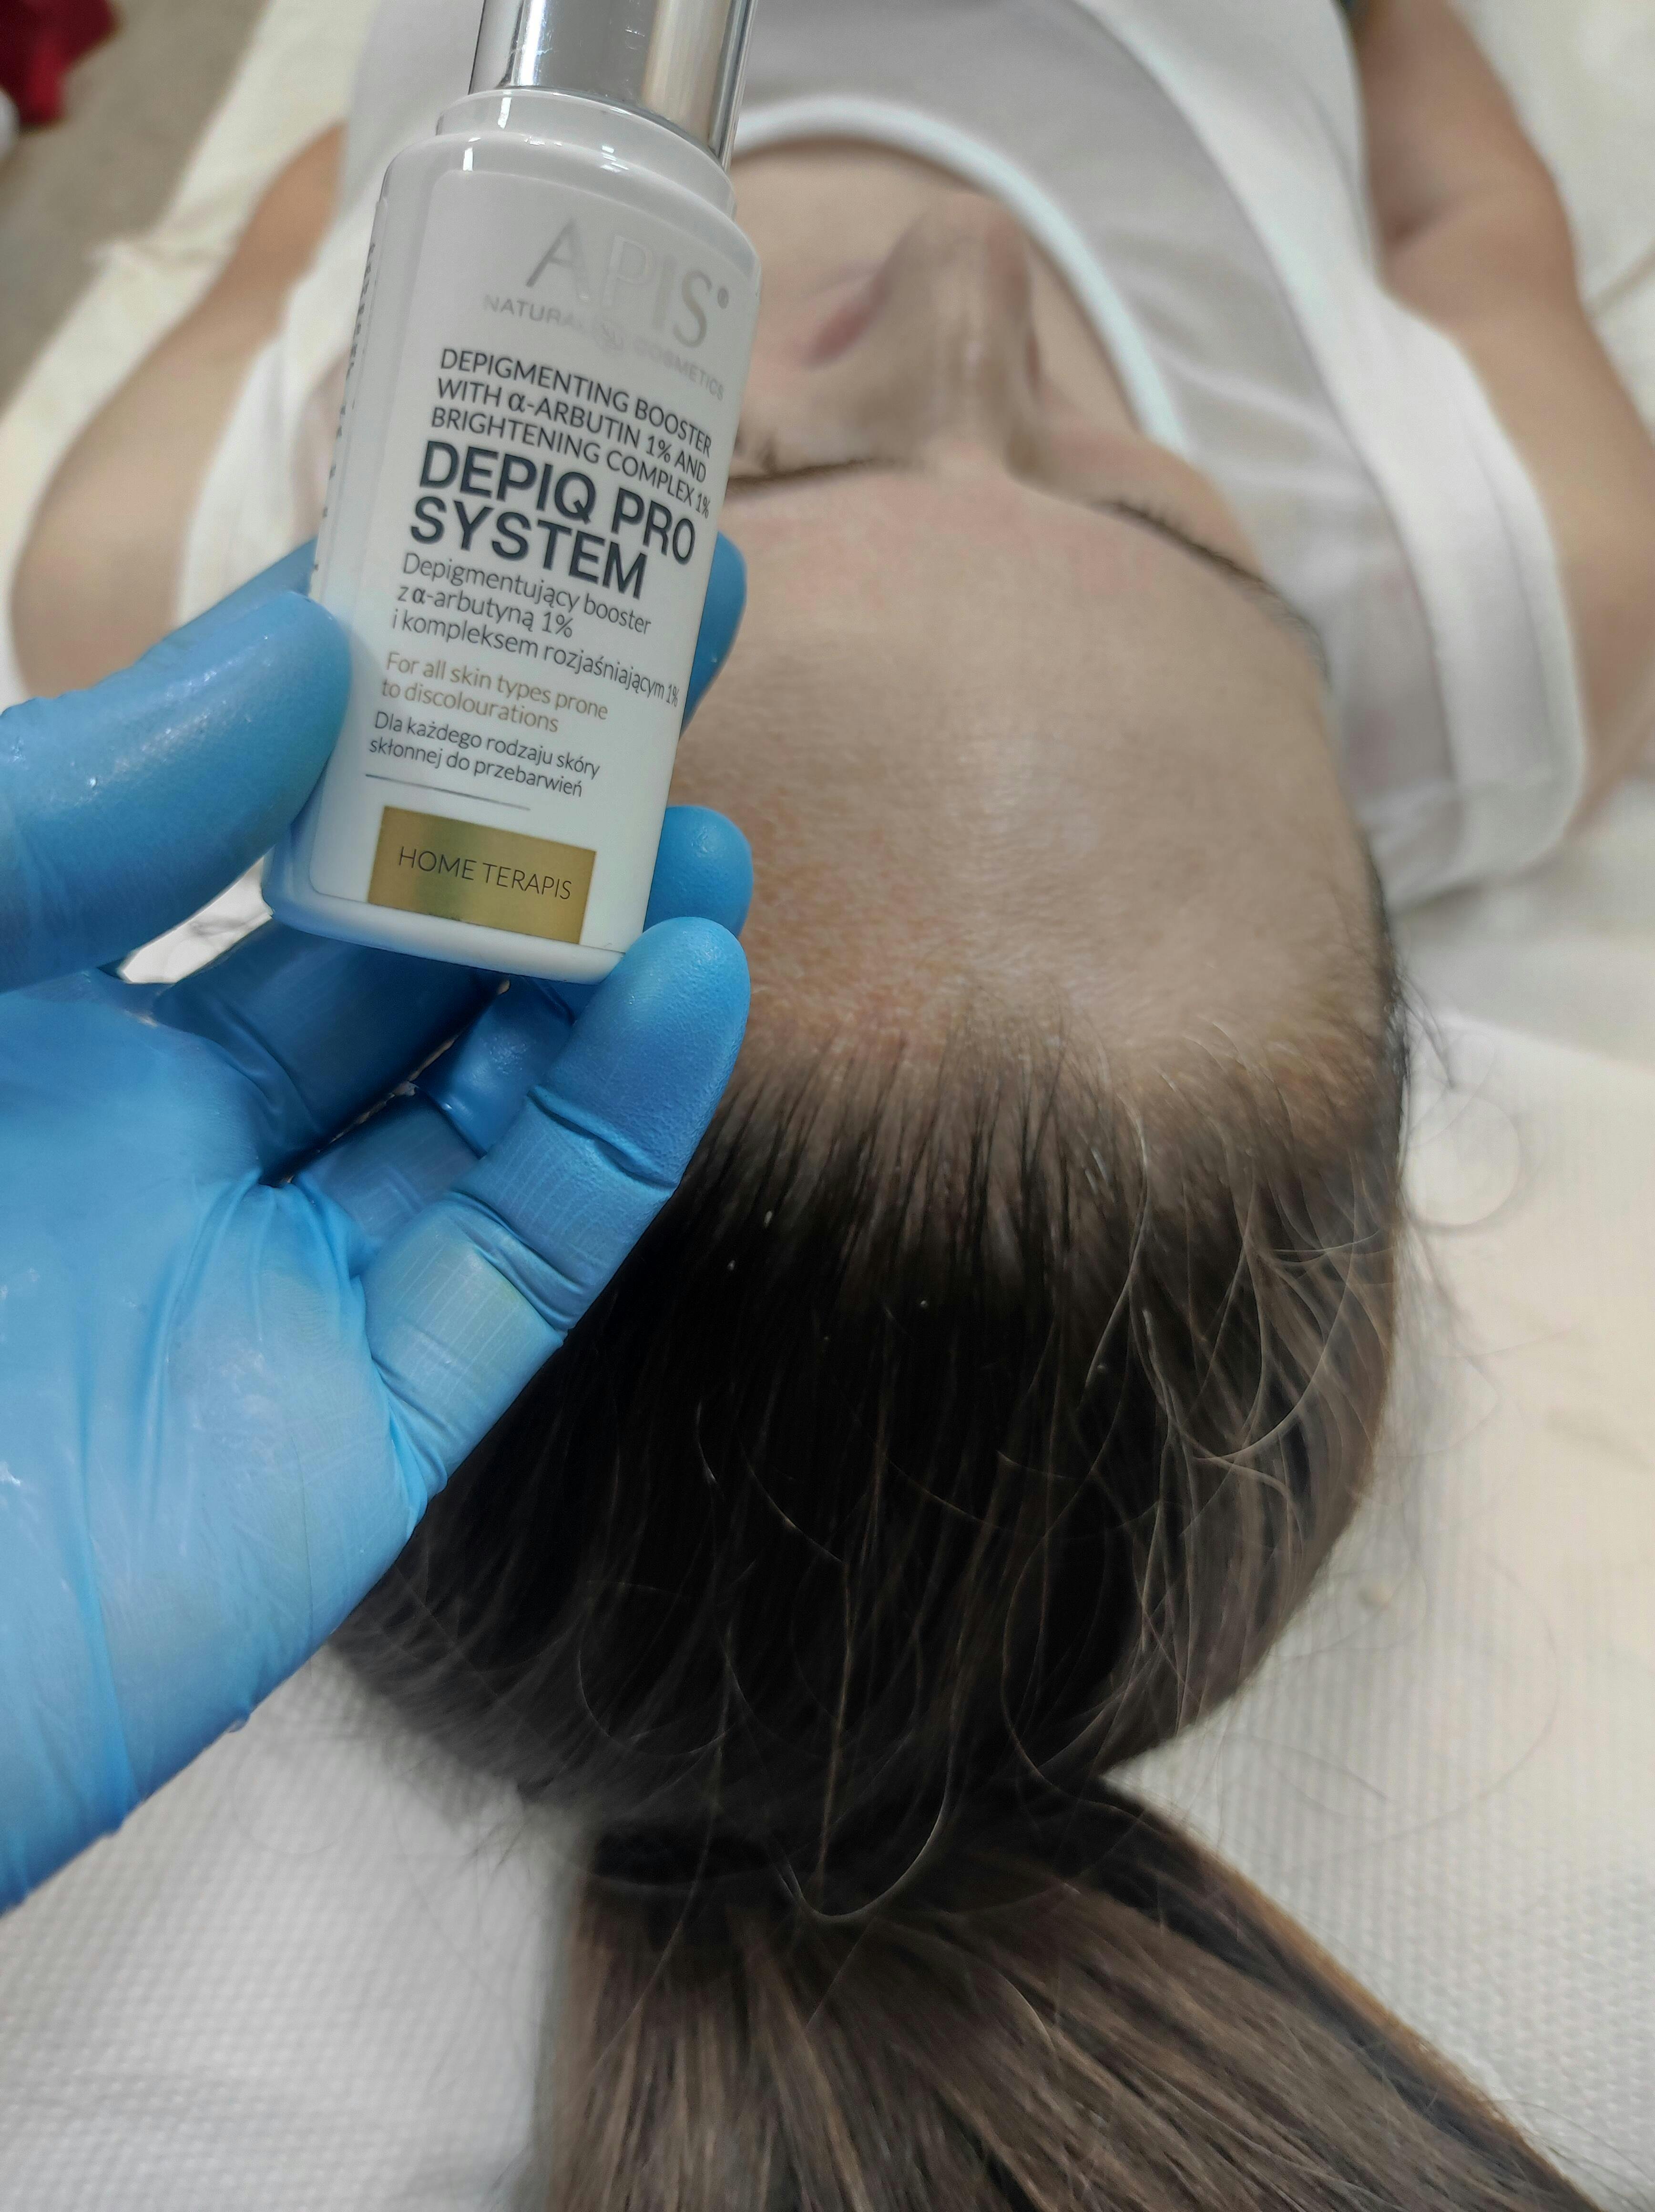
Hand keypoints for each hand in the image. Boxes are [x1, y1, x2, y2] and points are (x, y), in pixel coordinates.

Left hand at [0, 542, 752, 1906]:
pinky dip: (623, 1117)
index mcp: (37, 1009)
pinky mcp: (367, 1425)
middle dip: (540, 790)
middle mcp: (171, 1130)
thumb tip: (307, 661)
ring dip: (609, 951)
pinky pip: (524, 1250)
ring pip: (493, 1089)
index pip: (250, 804)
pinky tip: (693, 982)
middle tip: (679, 648)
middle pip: (404, 933)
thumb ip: (67, 808)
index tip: (508, 544)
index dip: (385, 666)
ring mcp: (279, 1280)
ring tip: (707, 827)